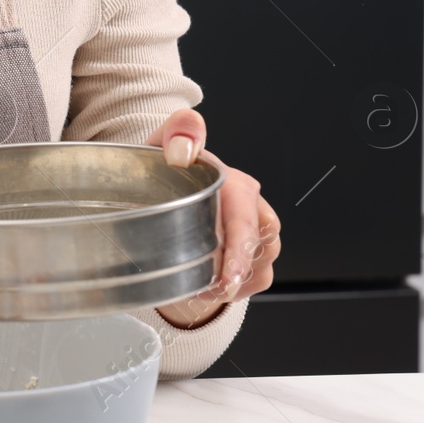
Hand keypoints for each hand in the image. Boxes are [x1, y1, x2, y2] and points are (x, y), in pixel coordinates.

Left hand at [144, 108, 279, 328]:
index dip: (239, 247)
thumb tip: (183, 151)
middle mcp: (250, 206)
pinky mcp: (257, 254)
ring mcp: (256, 231)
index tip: (226, 271)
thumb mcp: (163, 144)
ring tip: (201, 287)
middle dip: (238, 272)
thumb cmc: (165, 169)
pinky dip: (235, 288)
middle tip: (215, 289)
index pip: (246, 217)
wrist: (163, 192)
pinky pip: (258, 278)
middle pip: (260, 245)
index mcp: (232, 181)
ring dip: (233, 281)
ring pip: (261, 264)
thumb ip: (176, 133)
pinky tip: (208, 287)